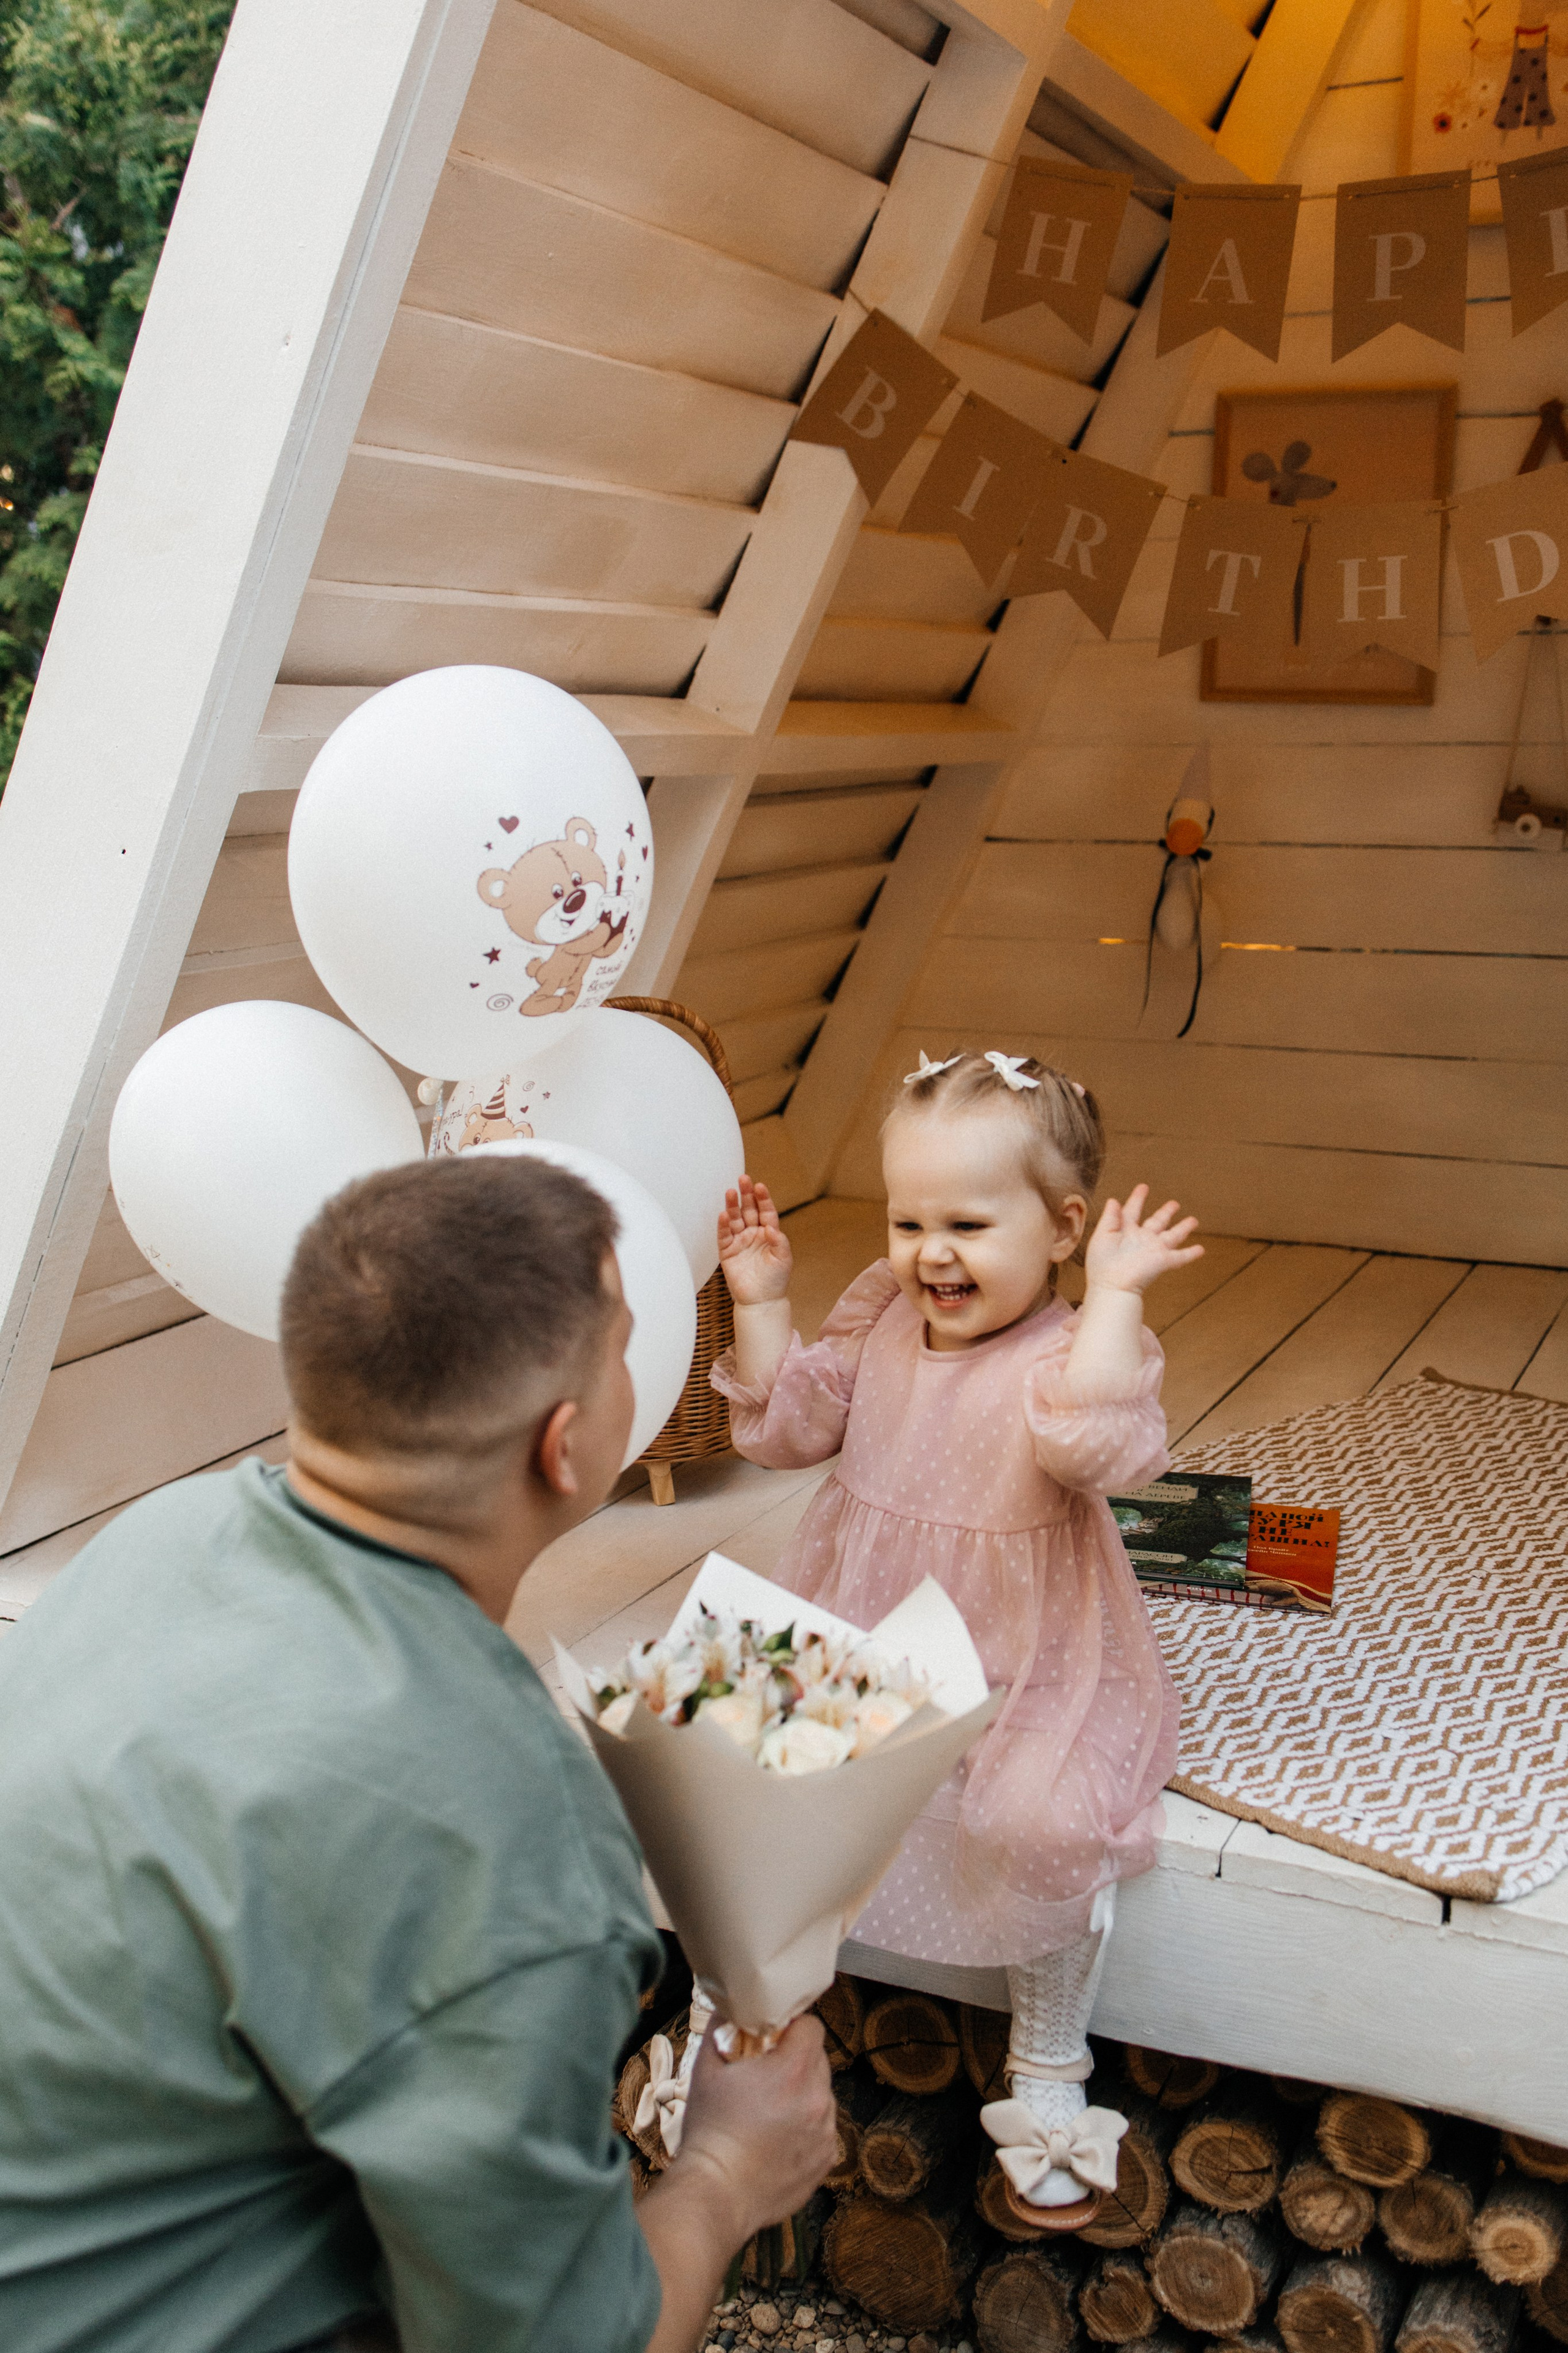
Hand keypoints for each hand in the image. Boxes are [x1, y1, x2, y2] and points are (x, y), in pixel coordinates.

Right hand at [669, 2014, 836, 2244]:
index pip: (812, 2027)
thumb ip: (718, 2031)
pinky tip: (777, 2139)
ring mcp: (825, 2133)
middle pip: (818, 2060)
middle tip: (766, 2075)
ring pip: (821, 2096)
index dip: (793, 2027)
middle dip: (795, 2061)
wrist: (716, 2193)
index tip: (774, 2036)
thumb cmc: (710, 2133)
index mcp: (793, 2071)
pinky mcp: (825, 2160)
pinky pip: (822, 2130)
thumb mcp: (705, 2070)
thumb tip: (726, 2010)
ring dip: (802, 2096)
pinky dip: (805, 2129)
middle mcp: (817, 2099)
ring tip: (769, 2113)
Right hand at [717, 1176, 792, 1306]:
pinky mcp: (727, 1252)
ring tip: (730, 1191)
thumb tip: (770, 1227)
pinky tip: (724, 1214)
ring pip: (735, 1219)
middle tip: (743, 1179)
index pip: (766, 1211)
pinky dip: (723, 1225)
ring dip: (732, 1205)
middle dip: (746, 1194)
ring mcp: (739, 1242)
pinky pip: (724, 1235)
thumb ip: (779, 1241)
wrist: (761, 1301)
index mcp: (769, 1233)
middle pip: (749, 1210)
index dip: (763, 1199)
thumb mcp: (784, 1258)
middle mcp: (753, 1234)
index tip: (760, 1186)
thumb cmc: (776, 1280)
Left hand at [1085, 1184, 1202, 1296]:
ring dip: (1183, 1227)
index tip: (1143, 1187)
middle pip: (1157, 1222)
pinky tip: (1201, 1249)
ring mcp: (1154, 1249)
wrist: (1112, 1286)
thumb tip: (1113, 1199)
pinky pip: (1181, 1256)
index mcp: (1125, 1232)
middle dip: (1166, 1212)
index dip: (1137, 1198)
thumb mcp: (1102, 1236)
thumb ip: (1109, 1218)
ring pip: (1173, 1235)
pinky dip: (1191, 1253)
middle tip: (1174, 1203)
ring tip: (1194, 1220)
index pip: (1132, 1211)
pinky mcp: (1163, 1261)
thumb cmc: (1102, 1264)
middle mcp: (1142, 1239)